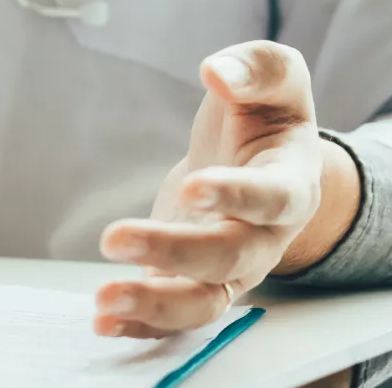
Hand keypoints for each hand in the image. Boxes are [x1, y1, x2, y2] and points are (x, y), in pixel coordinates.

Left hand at [93, 41, 358, 337]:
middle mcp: (264, 237)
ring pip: (203, 302)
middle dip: (172, 251)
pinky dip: (141, 324)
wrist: (258, 160)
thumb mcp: (274, 78)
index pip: (271, 198)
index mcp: (290, 183)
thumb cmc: (264, 116)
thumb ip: (256, 67)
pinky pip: (175, 317)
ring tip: (103, 298)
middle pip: (227, 257)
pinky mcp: (194, 282)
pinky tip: (102, 321)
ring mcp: (231, 269)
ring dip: (153, 304)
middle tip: (113, 238)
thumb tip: (217, 72)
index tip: (192, 186)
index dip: (235, 196)